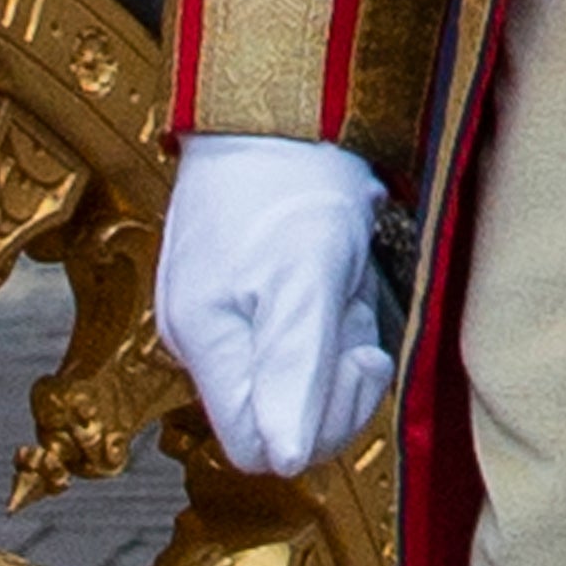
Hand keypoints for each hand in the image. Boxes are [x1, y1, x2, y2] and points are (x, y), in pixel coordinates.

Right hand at [154, 134, 391, 477]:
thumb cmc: (290, 178)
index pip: (257, 446)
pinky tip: (345, 270)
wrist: (283, 106)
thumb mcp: (305, 274)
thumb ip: (292, 369)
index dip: (319, 424)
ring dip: (342, 336)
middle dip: (338, 375)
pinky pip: (305, 333)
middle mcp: (210, 340)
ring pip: (303, 373)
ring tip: (351, 278)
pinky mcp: (255, 292)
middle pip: (285, 414)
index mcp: (206, 343)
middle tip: (359, 311)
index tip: (357, 360)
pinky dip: (337, 310)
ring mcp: (230, 316)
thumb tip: (286, 459)